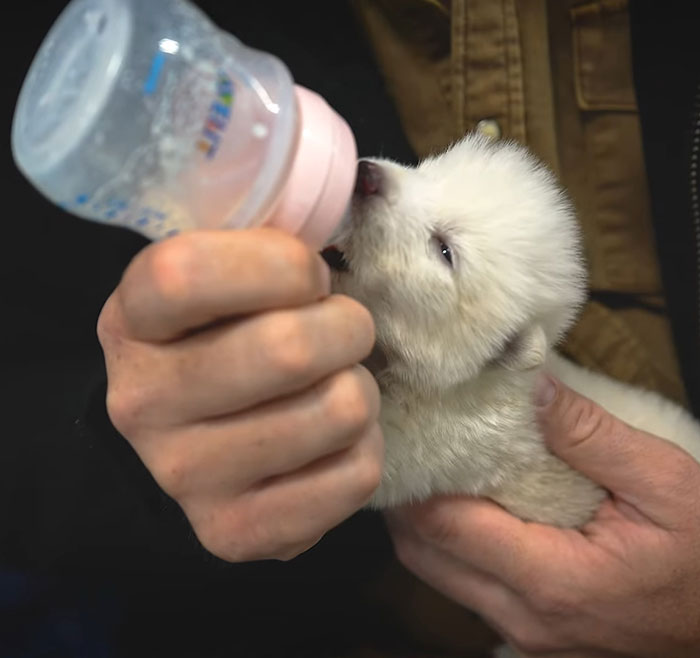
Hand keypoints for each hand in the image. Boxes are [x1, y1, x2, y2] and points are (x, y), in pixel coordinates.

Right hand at [97, 228, 382, 561]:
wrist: (191, 441)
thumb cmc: (224, 342)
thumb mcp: (220, 282)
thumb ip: (260, 252)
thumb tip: (337, 234)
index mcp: (130, 323)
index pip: (190, 274)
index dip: (280, 263)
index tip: (307, 276)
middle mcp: (143, 405)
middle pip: (288, 348)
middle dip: (346, 325)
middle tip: (341, 329)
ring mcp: (185, 478)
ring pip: (338, 410)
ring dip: (359, 387)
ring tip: (335, 384)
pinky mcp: (236, 533)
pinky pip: (355, 475)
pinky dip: (365, 445)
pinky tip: (333, 439)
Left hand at [386, 376, 699, 657]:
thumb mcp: (664, 483)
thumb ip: (590, 436)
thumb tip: (529, 388)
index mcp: (555, 580)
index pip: (446, 527)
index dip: (416, 478)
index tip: (411, 431)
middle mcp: (526, 616)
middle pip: (423, 554)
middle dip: (407, 498)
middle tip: (413, 445)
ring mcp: (524, 633)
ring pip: (436, 573)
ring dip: (424, 522)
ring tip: (433, 469)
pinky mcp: (528, 634)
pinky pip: (464, 586)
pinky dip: (449, 544)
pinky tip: (465, 507)